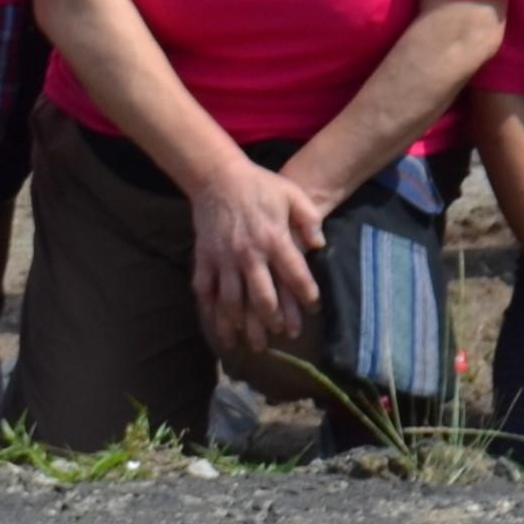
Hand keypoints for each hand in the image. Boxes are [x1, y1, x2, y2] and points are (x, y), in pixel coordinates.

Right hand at [187, 157, 327, 360]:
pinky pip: (205, 293)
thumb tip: (319, 245)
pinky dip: (210, 313)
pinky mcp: (204, 260)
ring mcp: (223, 260)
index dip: (306, 296)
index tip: (313, 310)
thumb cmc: (260, 186)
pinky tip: (218, 329)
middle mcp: (249, 255)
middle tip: (281, 337)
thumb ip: (309, 220)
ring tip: (249, 345)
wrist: (218, 178)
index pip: (295, 275)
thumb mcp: (293, 195)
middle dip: (273, 321)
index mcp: (275, 239)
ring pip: (231, 302)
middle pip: (262, 298)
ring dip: (241, 327)